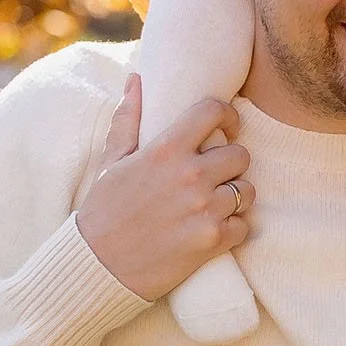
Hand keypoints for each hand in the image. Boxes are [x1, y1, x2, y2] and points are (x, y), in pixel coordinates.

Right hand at [76, 76, 253, 299]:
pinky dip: (233, 228)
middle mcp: (190, 176)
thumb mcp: (113, 160)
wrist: (98, 266)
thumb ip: (129, 118)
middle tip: (216, 175)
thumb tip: (136, 79)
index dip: (228, 116)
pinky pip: (245, 225)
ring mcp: (204, 209)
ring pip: (247, 190)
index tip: (227, 128)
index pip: (214, 111)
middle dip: (231, 164)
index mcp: (165, 150)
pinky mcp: (212, 241)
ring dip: (235, 196)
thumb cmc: (104, 210)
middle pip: (241, 154)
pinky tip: (213, 228)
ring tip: (214, 203)